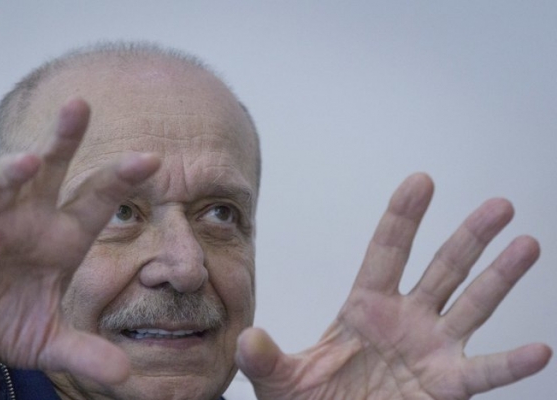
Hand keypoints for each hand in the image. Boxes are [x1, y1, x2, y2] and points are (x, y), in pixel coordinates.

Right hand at [0, 98, 159, 384]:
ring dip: (11, 175)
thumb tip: (127, 377)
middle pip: (49, 171)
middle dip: (64, 139)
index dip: (122, 177)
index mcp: (64, 236)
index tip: (154, 158)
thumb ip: (88, 354)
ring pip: (2, 192)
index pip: (97, 199)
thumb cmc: (12, 320)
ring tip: (25, 163)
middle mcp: (32, 223)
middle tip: (80, 106)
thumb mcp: (55, 342)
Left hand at [236, 173, 551, 398]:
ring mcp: (429, 351)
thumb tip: (249, 341)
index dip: (403, 217)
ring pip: (472, 306)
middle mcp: (405, 321)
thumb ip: (267, 359)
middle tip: (499, 205)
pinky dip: (510, 363)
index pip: (387, 251)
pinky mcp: (445, 386)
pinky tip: (539, 348)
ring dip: (501, 277)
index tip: (422, 180)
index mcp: (364, 307)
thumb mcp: (280, 379)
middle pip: (442, 269)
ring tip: (527, 244)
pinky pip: (483, 372)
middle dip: (469, 237)